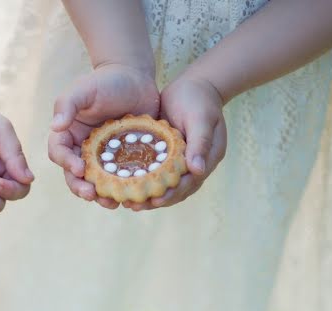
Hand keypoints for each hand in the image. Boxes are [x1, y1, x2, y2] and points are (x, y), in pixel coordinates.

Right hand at [48, 63, 159, 209]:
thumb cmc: (106, 81)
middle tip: (92, 195)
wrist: (136, 78)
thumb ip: (68, 104)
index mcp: (68, 135)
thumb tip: (55, 126)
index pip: (59, 154)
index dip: (66, 164)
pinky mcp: (121, 161)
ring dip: (102, 196)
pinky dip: (124, 189)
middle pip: (75, 176)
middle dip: (81, 188)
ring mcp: (102, 158)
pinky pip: (119, 179)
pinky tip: (133, 196)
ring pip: (97, 183)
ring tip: (113, 203)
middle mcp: (81, 150)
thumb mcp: (84, 89)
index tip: (80, 168)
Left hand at [132, 76, 226, 211]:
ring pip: (164, 184)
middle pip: (175, 190)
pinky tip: (124, 183)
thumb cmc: (199, 99)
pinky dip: (143, 179)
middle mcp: (194, 165)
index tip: (155, 201)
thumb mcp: (201, 118)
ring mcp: (181, 161)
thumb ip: (200, 143)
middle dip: (155, 200)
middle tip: (134, 206)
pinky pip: (155, 172)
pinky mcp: (167, 155)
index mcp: (207, 159)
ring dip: (147, 194)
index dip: (172, 194)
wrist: (196, 84)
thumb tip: (197, 170)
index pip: (189, 183)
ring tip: (126, 201)